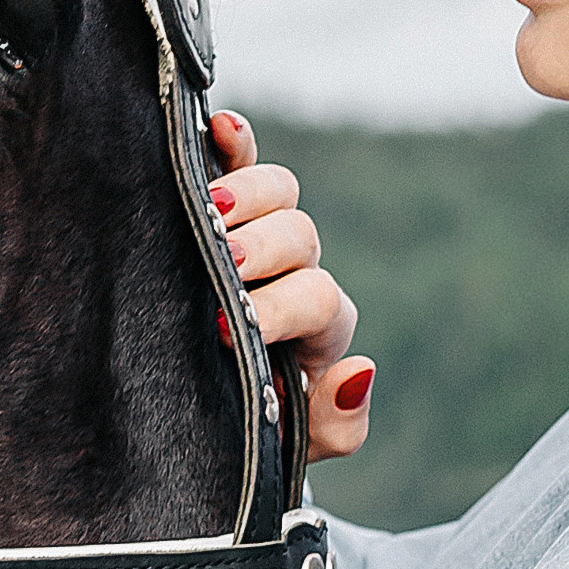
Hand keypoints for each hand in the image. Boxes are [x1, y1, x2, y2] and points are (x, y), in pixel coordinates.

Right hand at [208, 111, 375, 459]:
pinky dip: (235, 141)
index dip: (280, 308)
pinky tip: (221, 125)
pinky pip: (241, 160)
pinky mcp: (226, 204)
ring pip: (279, 193)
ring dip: (248, 194)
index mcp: (319, 328)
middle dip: (262, 249)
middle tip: (226, 265)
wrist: (217, 421)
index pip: (319, 299)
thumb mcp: (299, 443)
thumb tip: (357, 370)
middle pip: (301, 236)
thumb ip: (337, 423)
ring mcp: (263, 234)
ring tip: (211, 210)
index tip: (223, 328)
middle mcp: (297, 272)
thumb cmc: (257, 432)